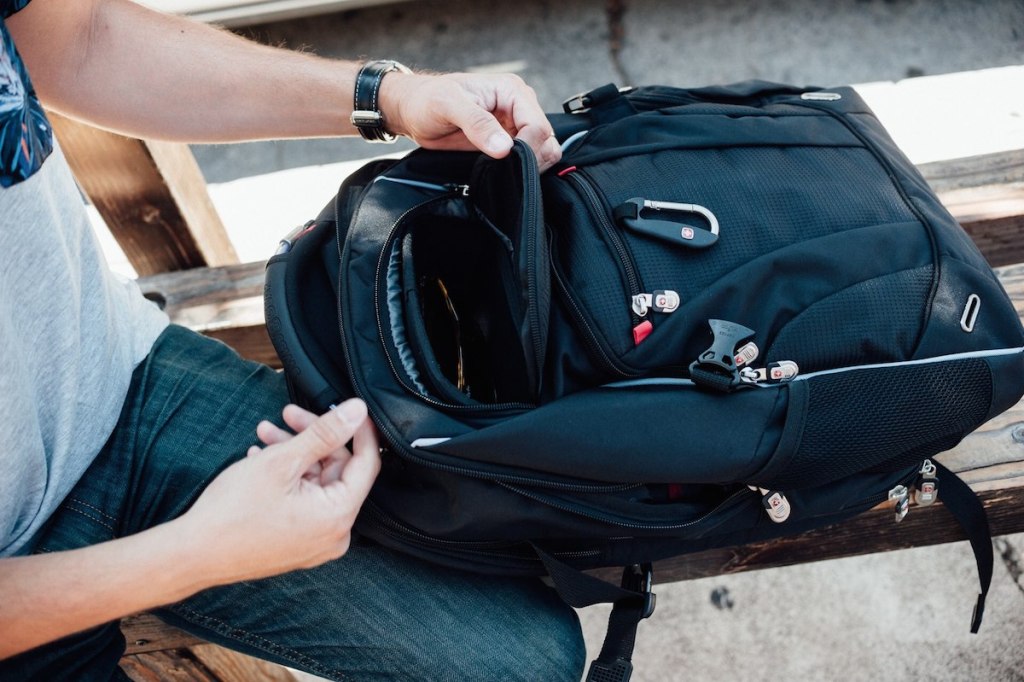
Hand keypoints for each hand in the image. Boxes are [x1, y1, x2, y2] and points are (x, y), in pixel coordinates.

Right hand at [178, 399, 380, 585]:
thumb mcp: (282, 461)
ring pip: (315, 482)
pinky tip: (261, 458)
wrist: (191, 555)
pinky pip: (303, 501)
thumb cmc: (232, 513)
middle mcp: (334, 534)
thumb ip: (325, 433)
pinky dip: (287, 477)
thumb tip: (358, 411)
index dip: (359, 430)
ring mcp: (315, 541)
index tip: (350, 407)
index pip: (366, 463)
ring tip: (265, 433)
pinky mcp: (297, 543)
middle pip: (337, 470)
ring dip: (293, 453)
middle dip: (312, 438)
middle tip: (287, 414)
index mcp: (338, 516)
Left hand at [379, 71, 561, 170]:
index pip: (537, 125)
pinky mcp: (507, 141)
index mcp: (512, 91)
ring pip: (542, 151)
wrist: (413, 110)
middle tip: (505, 169)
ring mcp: (514, 125)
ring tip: (502, 169)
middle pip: (546, 140)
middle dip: (532, 158)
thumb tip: (504, 147)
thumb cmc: (427, 100)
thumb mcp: (449, 105)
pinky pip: (527, 159)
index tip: (507, 160)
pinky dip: (521, 168)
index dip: (529, 148)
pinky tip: (502, 170)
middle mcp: (519, 106)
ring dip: (529, 165)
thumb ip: (478, 124)